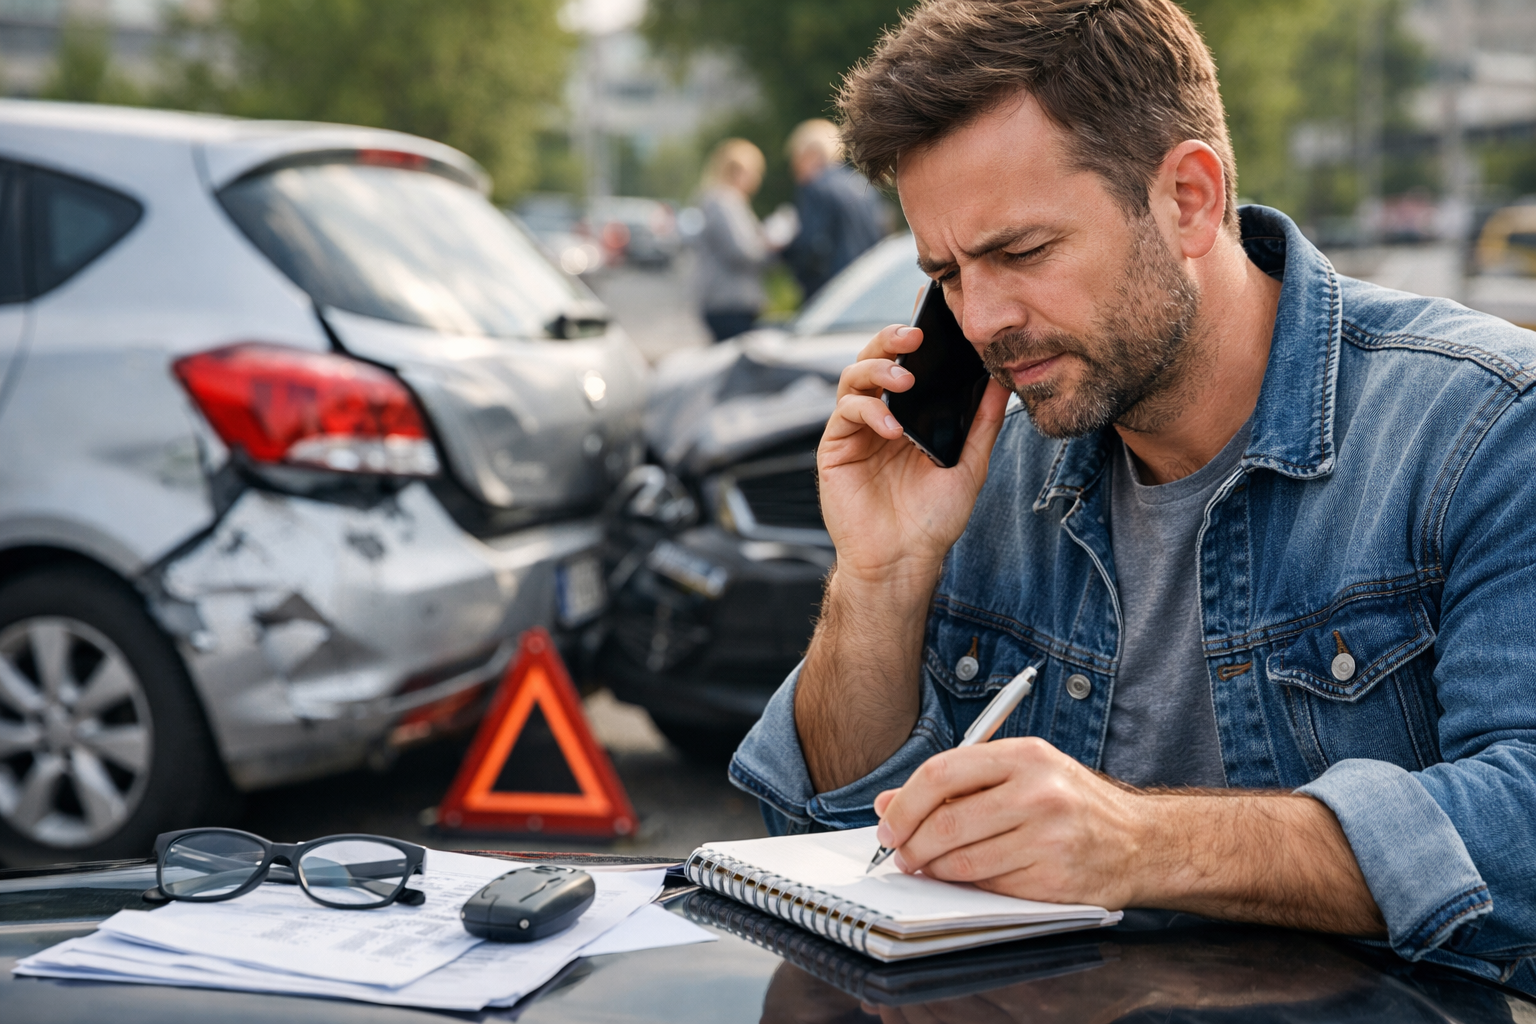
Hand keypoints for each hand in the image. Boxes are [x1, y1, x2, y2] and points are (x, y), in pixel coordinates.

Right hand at [819, 323, 1010, 581]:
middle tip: (915, 337)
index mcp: (911, 414)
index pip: (910, 363)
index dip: (916, 337)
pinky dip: (868, 410)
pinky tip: (890, 427)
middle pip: (876, 358)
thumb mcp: (969, 464)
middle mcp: (881, 414)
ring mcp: (856, 429)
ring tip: (904, 381)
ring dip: (878, 370)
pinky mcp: (836, 447)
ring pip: (854, 376)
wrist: (902, 560)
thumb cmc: (933, 519)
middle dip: (892, 340)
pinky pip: (845, 412)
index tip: (934, 317)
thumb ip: (982, 421)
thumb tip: (999, 379)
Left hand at [873, 738, 1143, 908]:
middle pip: (947, 823)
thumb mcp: (1020, 773)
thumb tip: (889, 804)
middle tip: (901, 853)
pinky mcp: (1055, 881)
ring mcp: (1050, 839)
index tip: (887, 822)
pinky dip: (968, 887)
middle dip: (911, 844)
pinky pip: (991, 887)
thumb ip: (956, 783)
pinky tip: (965, 879)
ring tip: (927, 867)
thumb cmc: (1072, 803)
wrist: (1142, 842)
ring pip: (964, 862)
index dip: (904, 804)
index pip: (942, 774)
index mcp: (1025, 756)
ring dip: (934, 870)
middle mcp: (1039, 793)